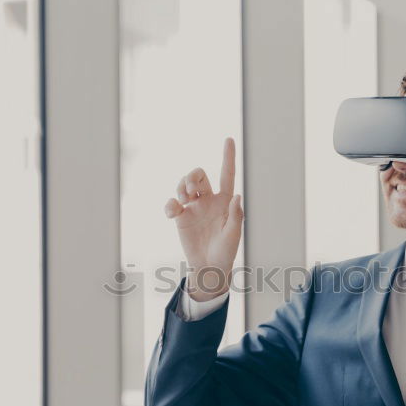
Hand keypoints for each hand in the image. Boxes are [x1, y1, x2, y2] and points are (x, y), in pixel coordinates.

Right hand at [164, 137, 243, 301]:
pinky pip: (171, 204)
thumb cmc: (226, 251)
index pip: (227, 174)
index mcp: (224, 201)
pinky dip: (169, 204)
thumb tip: (236, 195)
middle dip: (192, 176)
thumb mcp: (234, 235)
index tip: (229, 139)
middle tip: (191, 190)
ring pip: (184, 185)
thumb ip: (235, 215)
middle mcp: (208, 200)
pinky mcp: (180, 218)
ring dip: (181, 186)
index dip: (228, 157)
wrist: (209, 266)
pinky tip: (172, 211)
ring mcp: (193, 208)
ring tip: (183, 199)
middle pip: (199, 176)